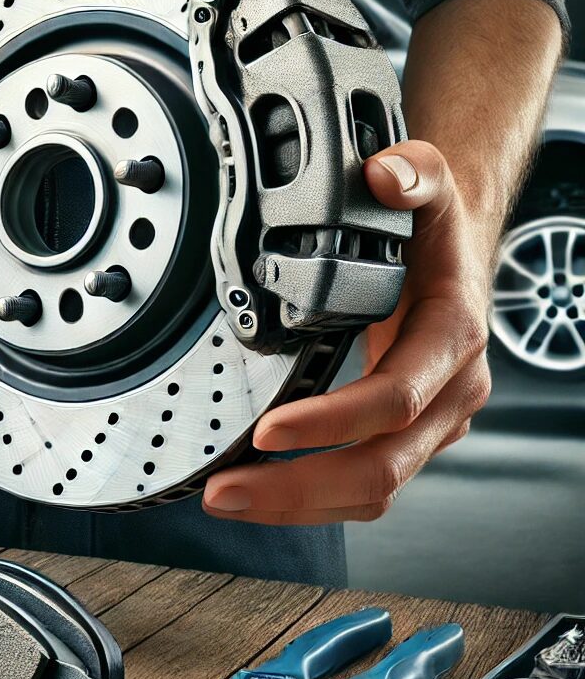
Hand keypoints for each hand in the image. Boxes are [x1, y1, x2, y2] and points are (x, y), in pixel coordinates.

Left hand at [203, 140, 493, 524]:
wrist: (454, 262)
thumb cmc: (434, 233)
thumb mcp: (430, 187)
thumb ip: (413, 173)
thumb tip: (385, 173)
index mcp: (452, 340)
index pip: (394, 400)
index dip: (331, 422)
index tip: (266, 431)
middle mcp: (449, 395)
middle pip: (380, 468)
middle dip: (299, 488)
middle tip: (224, 491)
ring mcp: (431, 426)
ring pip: (372, 492)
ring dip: (296, 506)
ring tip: (227, 499)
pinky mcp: (407, 440)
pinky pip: (363, 488)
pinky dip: (310, 500)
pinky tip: (259, 495)